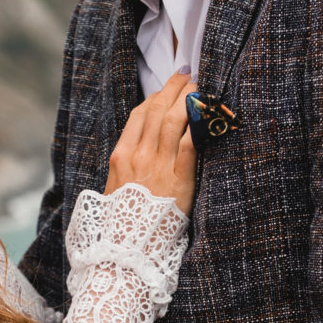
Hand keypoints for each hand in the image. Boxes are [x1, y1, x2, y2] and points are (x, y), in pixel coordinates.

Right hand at [104, 72, 195, 215]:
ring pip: (173, 120)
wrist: (125, 247)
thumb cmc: (122, 222)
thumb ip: (126, 167)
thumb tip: (139, 151)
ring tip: (200, 87)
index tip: (166, 88)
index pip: (139, 115)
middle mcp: (138, 155)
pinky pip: (189, 144)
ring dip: (188, 99)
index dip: (155, 96)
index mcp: (121, 156)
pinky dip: (198, 125)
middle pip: (157, 110)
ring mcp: (158, 166)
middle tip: (187, 75)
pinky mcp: (178, 179)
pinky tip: (207, 114)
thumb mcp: (115, 188)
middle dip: (173, 88)